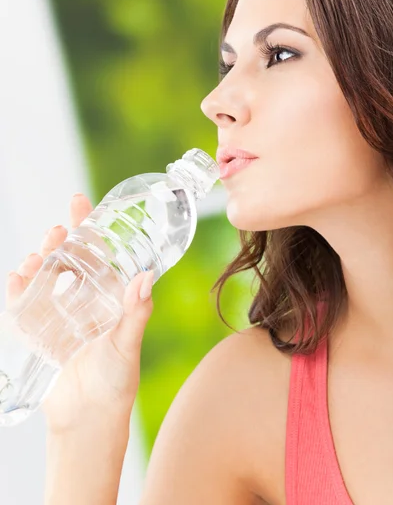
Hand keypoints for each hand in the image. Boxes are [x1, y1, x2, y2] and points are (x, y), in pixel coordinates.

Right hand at [6, 193, 154, 432]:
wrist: (88, 419)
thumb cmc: (115, 382)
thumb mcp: (127, 345)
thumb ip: (135, 313)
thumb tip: (146, 277)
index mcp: (107, 295)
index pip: (97, 253)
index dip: (88, 227)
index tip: (81, 202)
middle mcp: (81, 298)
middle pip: (66, 259)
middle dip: (60, 241)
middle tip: (58, 232)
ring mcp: (56, 313)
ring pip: (43, 276)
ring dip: (37, 262)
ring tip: (38, 257)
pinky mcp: (36, 330)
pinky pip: (23, 303)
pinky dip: (18, 289)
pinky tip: (17, 279)